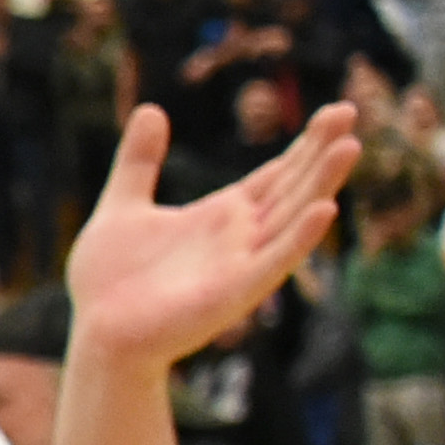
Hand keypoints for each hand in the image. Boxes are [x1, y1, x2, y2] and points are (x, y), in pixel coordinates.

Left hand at [65, 103, 360, 368]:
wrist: (95, 335)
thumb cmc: (108, 281)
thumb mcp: (122, 206)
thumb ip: (139, 162)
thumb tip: (149, 109)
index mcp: (221, 216)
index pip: (276, 174)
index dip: (305, 145)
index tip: (335, 113)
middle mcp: (240, 238)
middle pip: (292, 188)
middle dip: (320, 152)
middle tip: (349, 112)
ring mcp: (241, 265)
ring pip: (292, 218)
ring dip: (321, 184)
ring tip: (349, 147)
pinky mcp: (232, 293)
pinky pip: (274, 263)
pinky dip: (299, 238)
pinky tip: (325, 210)